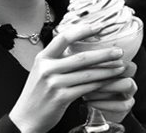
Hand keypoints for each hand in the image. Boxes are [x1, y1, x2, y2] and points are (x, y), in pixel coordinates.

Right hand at [9, 24, 127, 132]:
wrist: (25, 119)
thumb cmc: (38, 93)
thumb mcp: (41, 70)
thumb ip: (57, 58)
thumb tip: (81, 44)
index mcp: (42, 58)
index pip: (63, 38)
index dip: (82, 30)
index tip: (99, 27)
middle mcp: (47, 69)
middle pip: (81, 57)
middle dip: (104, 54)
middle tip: (119, 51)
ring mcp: (53, 84)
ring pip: (87, 74)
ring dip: (107, 70)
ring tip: (120, 67)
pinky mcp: (61, 97)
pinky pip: (86, 88)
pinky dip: (100, 84)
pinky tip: (109, 81)